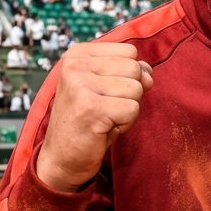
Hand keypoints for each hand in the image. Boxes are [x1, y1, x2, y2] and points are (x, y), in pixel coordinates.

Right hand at [36, 42, 153, 192]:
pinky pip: (132, 109)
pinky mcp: (90, 107)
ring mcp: (80, 85)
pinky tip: (104, 128)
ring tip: (104, 118)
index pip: (129, 52)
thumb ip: (129, 73)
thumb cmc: (87, 122)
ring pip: (136, 89)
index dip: (127, 76)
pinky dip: (125, 123)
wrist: (62, 158)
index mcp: (78, 54)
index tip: (104, 93)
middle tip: (105, 109)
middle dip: (129, 93)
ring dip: (127, 109)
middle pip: (135, 68)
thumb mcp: (107, 88)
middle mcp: (75, 64)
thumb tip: (149, 73)